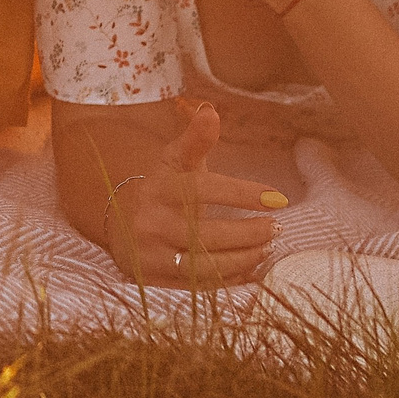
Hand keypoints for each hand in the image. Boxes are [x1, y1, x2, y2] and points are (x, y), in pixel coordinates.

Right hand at [103, 102, 287, 288]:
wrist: (119, 223)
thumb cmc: (162, 188)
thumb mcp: (175, 160)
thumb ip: (196, 139)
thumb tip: (210, 111)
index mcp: (158, 188)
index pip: (203, 190)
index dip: (243, 193)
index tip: (279, 198)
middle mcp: (150, 223)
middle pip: (208, 235)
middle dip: (249, 233)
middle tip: (275, 228)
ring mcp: (150, 255)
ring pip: (205, 265)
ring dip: (244, 258)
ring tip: (267, 248)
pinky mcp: (153, 280)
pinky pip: (199, 286)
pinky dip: (230, 280)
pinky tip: (250, 269)